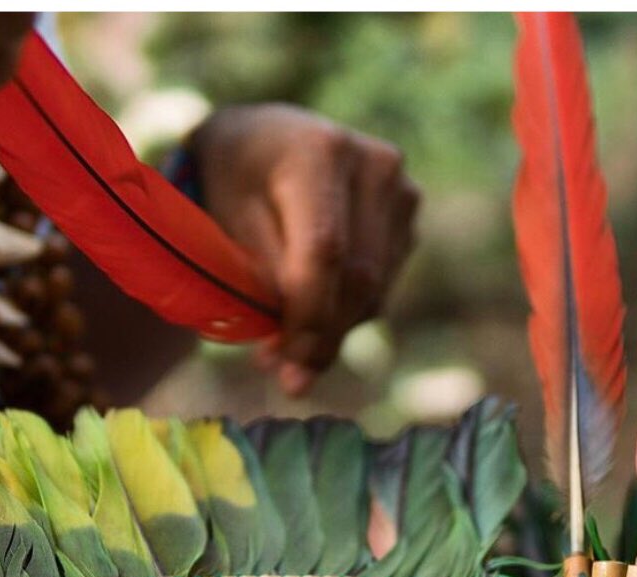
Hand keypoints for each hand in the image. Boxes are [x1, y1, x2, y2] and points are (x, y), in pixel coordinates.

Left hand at [188, 104, 419, 395]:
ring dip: (333, 330)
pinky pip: (383, 285)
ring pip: (374, 290)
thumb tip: (288, 355)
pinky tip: (316, 310)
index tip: (285, 367)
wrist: (266, 140)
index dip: (308, 316)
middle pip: (357, 276)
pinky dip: (347, 313)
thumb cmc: (234, 181)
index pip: (324, 250)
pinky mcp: (410, 215)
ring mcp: (402, 189)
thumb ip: (259, 281)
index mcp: (318, 151)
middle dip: (320, 337)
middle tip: (284, 376)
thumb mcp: (226, 222)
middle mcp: (374, 164)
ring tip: (289, 346)